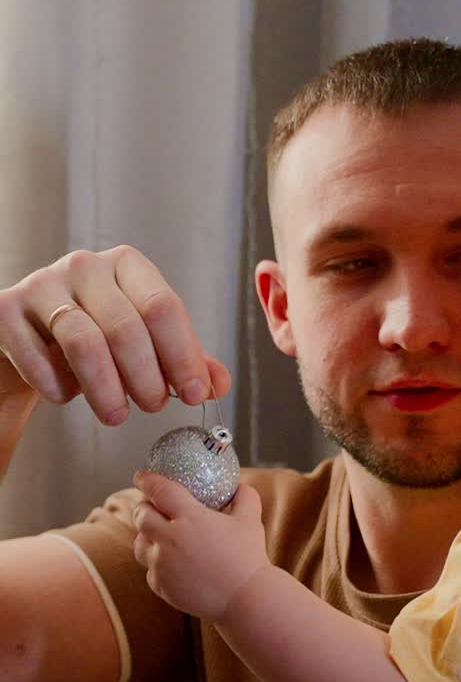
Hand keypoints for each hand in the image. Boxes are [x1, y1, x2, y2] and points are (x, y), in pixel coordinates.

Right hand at [0, 245, 230, 424]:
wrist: (27, 337)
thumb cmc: (95, 337)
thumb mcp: (145, 344)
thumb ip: (184, 361)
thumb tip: (220, 383)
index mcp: (127, 266)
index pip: (163, 307)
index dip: (183, 356)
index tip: (195, 394)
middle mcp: (85, 267)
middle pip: (126, 327)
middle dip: (146, 378)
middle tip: (153, 408)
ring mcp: (42, 285)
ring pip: (84, 343)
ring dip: (106, 389)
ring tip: (117, 415)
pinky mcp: (7, 312)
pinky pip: (38, 359)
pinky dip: (58, 388)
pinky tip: (67, 396)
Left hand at [132, 472, 269, 621]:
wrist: (245, 599)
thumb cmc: (248, 557)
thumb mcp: (251, 520)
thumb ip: (244, 497)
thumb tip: (238, 485)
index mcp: (190, 517)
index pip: (159, 491)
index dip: (147, 480)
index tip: (142, 476)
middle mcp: (170, 540)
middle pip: (142, 516)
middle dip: (143, 507)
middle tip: (152, 506)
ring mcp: (162, 565)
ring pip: (140, 544)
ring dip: (146, 536)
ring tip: (159, 536)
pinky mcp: (161, 586)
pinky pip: (151, 570)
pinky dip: (157, 564)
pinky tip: (172, 563)